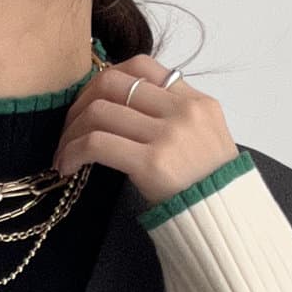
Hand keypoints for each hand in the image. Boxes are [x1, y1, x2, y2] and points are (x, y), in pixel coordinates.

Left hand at [51, 54, 239, 208]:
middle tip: (69, 130)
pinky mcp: (152, 162)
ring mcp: (168, 135)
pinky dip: (74, 152)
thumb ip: (174, 119)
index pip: (141, 66)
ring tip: (64, 154)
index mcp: (195, 101)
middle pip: (113, 82)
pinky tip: (67, 167)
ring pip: (100, 111)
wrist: (227, 224)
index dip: (105, 80)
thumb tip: (127, 109)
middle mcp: (182, 111)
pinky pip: (98, 143)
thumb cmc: (210, 192)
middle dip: (81, 103)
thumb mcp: (203, 142)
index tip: (90, 105)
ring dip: (71, 132)